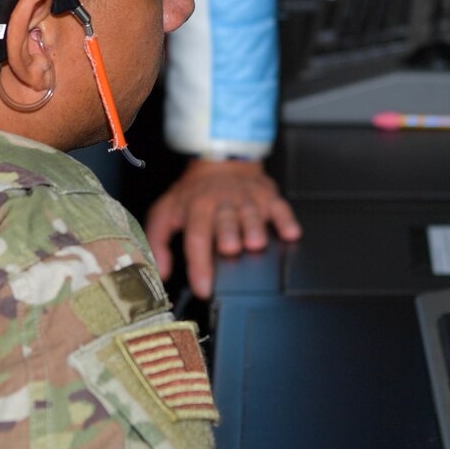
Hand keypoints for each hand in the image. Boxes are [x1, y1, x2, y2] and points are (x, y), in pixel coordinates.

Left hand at [143, 158, 301, 298]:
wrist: (220, 159)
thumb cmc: (193, 193)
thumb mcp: (166, 211)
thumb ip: (158, 241)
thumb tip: (161, 271)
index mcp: (197, 207)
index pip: (196, 237)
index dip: (199, 265)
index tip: (204, 289)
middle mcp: (223, 203)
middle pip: (225, 222)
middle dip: (228, 235)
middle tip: (230, 251)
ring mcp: (247, 199)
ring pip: (252, 214)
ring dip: (255, 228)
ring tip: (256, 244)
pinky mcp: (268, 195)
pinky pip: (280, 207)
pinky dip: (286, 220)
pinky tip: (291, 233)